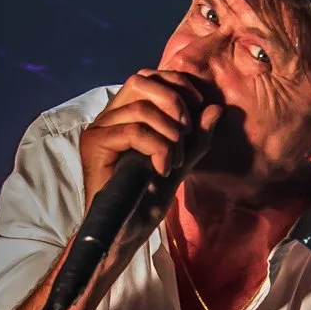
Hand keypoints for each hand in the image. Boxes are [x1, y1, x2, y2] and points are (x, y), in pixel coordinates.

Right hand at [77, 68, 222, 245]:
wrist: (127, 231)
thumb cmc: (147, 199)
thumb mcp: (180, 162)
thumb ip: (197, 137)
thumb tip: (215, 108)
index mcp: (124, 115)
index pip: (148, 78)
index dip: (177, 84)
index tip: (199, 105)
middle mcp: (107, 118)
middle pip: (140, 81)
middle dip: (173, 101)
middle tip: (187, 132)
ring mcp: (98, 130)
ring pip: (140, 109)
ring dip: (168, 133)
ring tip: (173, 160)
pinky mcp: (95, 146)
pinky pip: (133, 132)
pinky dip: (157, 148)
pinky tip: (162, 169)